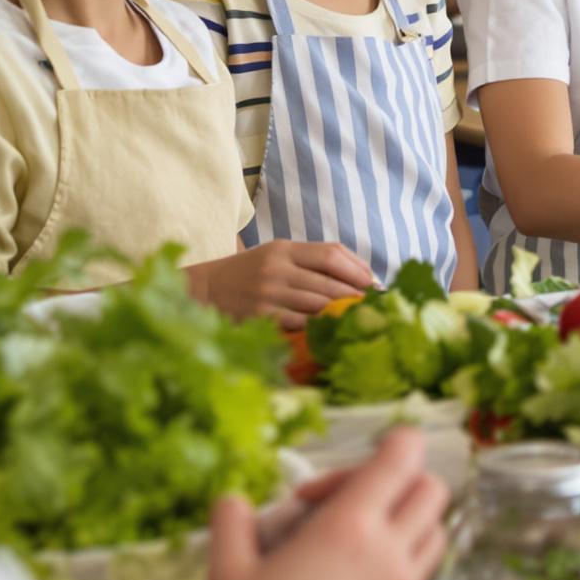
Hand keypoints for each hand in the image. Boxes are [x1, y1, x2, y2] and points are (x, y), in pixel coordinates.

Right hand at [189, 239, 374, 326]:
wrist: (206, 291)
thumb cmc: (251, 273)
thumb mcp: (278, 254)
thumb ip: (314, 260)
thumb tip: (362, 274)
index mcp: (284, 248)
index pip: (331, 254)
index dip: (358, 270)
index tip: (374, 283)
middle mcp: (277, 269)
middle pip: (329, 282)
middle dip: (356, 295)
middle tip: (373, 306)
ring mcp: (268, 294)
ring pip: (319, 305)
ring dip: (341, 313)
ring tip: (357, 318)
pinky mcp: (261, 318)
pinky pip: (301, 324)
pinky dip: (318, 327)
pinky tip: (329, 330)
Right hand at [207, 425, 448, 579]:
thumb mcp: (227, 575)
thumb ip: (231, 524)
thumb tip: (233, 501)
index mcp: (351, 529)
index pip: (403, 457)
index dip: (387, 445)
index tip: (343, 473)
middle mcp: (391, 554)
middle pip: (432, 490)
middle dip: (398, 483)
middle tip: (347, 506)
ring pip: (435, 534)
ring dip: (406, 525)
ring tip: (357, 545)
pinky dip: (400, 568)